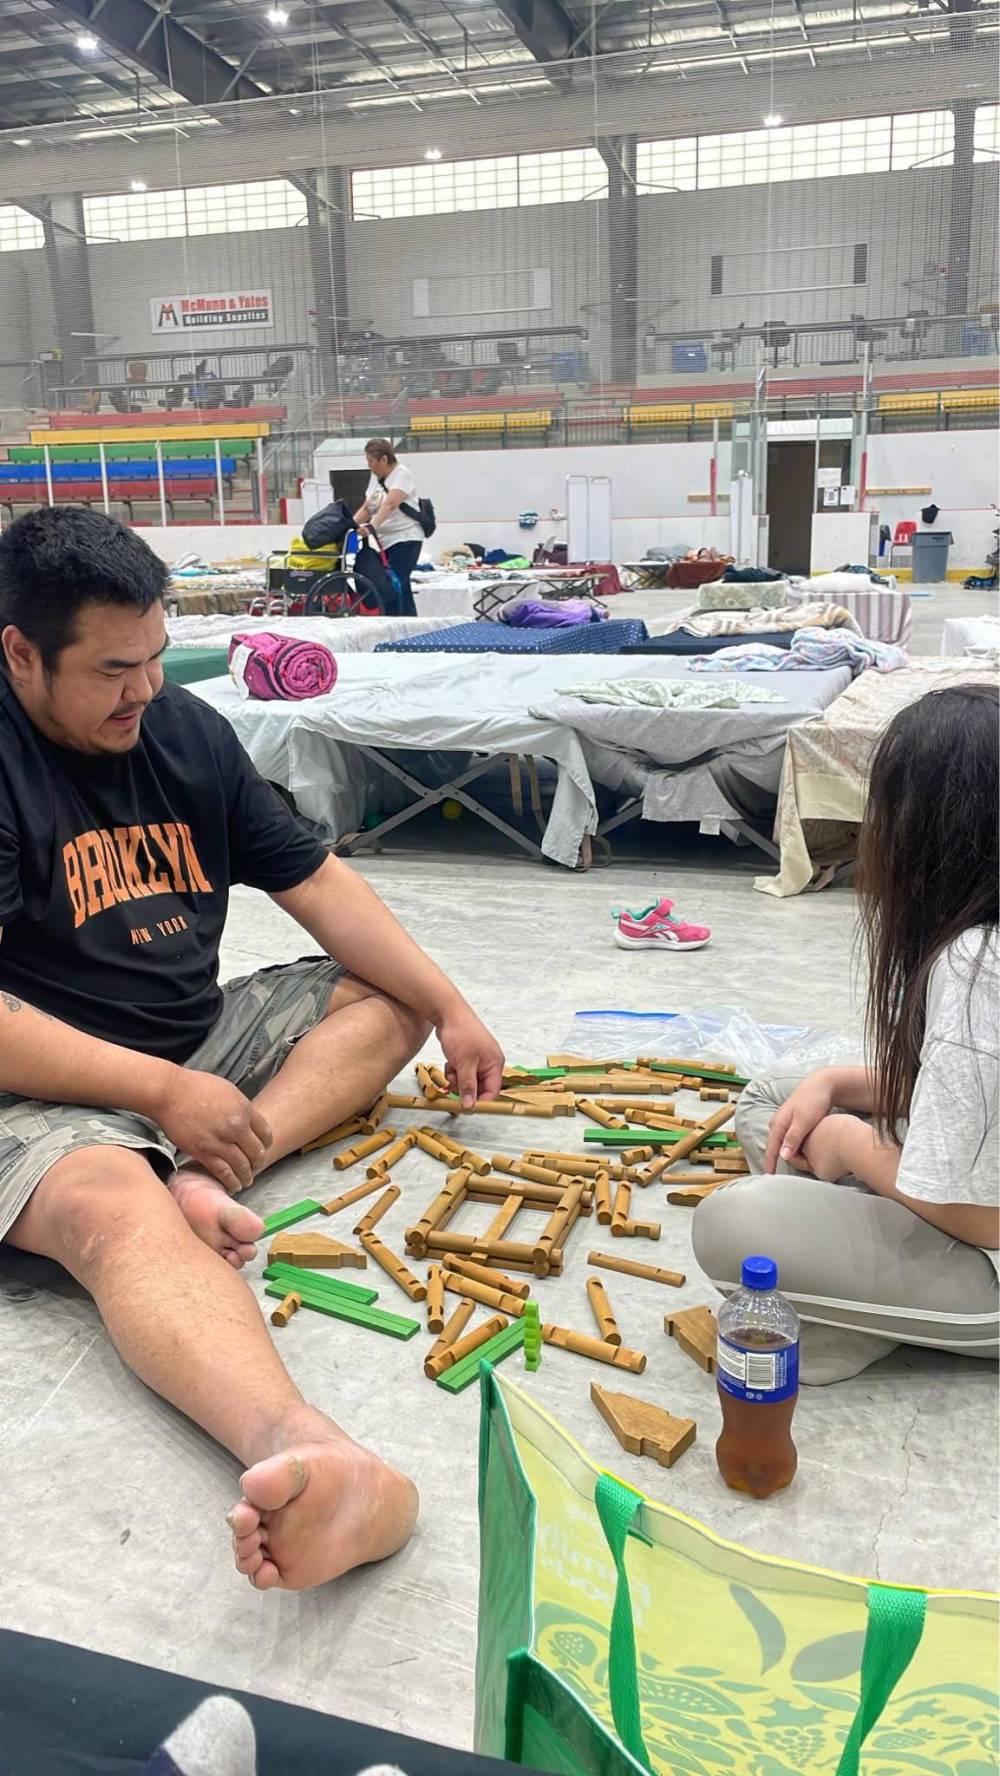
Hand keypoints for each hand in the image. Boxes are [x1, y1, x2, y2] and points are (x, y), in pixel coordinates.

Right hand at [152, 1067, 272, 1193]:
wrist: (170, 1092)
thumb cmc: (194, 1087)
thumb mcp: (227, 1090)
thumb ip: (240, 1107)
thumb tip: (246, 1120)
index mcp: (244, 1109)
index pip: (266, 1134)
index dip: (266, 1145)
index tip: (263, 1151)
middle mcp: (236, 1126)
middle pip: (256, 1152)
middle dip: (257, 1163)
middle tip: (255, 1168)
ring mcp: (220, 1140)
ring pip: (242, 1165)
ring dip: (246, 1176)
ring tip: (246, 1181)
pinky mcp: (203, 1151)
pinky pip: (223, 1172)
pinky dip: (231, 1181)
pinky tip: (233, 1185)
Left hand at [436, 1004, 504, 1106]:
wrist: (448, 1013)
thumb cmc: (461, 1034)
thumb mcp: (464, 1063)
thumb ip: (468, 1086)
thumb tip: (470, 1106)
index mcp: (495, 1064)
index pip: (493, 1090)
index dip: (481, 1100)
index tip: (467, 1106)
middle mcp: (489, 1062)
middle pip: (479, 1087)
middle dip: (465, 1087)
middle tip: (454, 1083)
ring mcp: (477, 1059)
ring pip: (468, 1081)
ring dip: (457, 1079)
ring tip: (451, 1069)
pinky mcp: (467, 1056)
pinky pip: (461, 1072)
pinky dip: (454, 1071)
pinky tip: (450, 1062)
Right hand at [764, 1070, 836, 1171]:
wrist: (822, 1084)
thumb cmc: (813, 1101)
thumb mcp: (804, 1121)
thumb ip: (793, 1138)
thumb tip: (782, 1156)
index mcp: (778, 1124)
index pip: (771, 1149)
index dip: (770, 1164)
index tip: (768, 1177)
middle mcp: (778, 1124)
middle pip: (776, 1147)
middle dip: (781, 1160)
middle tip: (791, 1172)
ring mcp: (785, 1122)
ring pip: (784, 1143)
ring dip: (789, 1154)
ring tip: (798, 1164)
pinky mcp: (793, 1122)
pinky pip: (790, 1139)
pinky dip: (795, 1147)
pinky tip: (802, 1151)